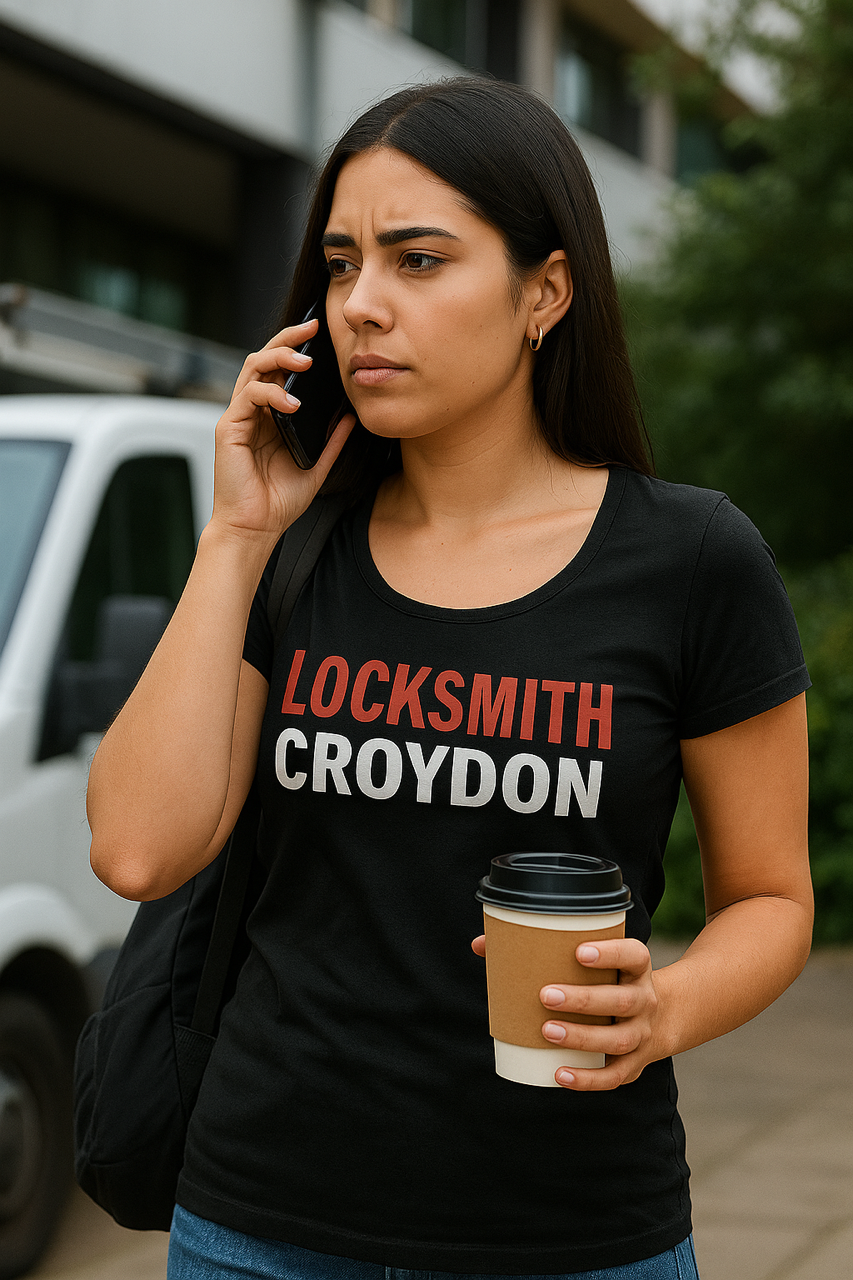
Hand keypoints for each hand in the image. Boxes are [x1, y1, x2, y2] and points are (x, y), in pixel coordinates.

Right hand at [210, 318, 354, 542]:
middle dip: (288, 339)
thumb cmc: (278, 501)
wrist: (255, 528)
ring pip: (253, 368)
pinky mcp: (229, 428)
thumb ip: (332, 441)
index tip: (321, 334)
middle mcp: (252, 411)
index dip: (297, 348)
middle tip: (312, 329)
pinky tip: (292, 406)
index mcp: (271, 416)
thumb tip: (352, 416)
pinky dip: (271, 394)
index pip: (281, 371)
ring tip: (306, 362)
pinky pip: (248, 396)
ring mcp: (239, 417)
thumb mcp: (317, 465)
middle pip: (264, 359)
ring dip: (279, 358)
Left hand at [470, 934, 666, 1090]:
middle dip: (584, 1000)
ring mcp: (642, 1034)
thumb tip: (481, 945)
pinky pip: (614, 1076)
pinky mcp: (634, 1064)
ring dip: (582, 1037)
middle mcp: (645, 1001)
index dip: (611, 953)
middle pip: (622, 1001)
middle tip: (545, 995)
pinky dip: (588, 1079)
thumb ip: (541, 949)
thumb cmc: (607, 980)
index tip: (579, 951)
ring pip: (618, 1040)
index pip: (634, 955)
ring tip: (547, 1031)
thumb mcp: (594, 960)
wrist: (659, 1018)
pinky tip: (559, 1073)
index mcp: (637, 969)